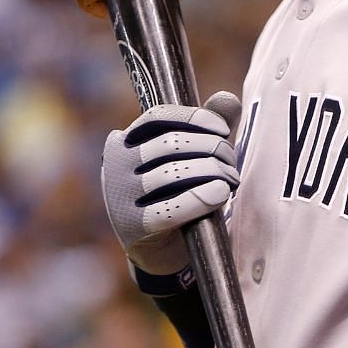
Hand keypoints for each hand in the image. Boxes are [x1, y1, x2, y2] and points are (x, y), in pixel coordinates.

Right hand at [101, 92, 242, 276]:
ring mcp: (119, 198)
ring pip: (173, 173)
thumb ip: (212, 126)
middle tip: (232, 163)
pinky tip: (220, 194)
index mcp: (126, 142)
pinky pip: (171, 209)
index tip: (223, 129)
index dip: (194, 118)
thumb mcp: (198, 156)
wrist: (167, 248)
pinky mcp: (133, 228)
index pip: (158, 117)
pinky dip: (201, 198)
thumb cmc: (183, 191)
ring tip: (231, 181)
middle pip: (170, 144)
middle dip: (212, 149)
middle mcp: (115, 166)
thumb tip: (227, 99)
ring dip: (214, 173)